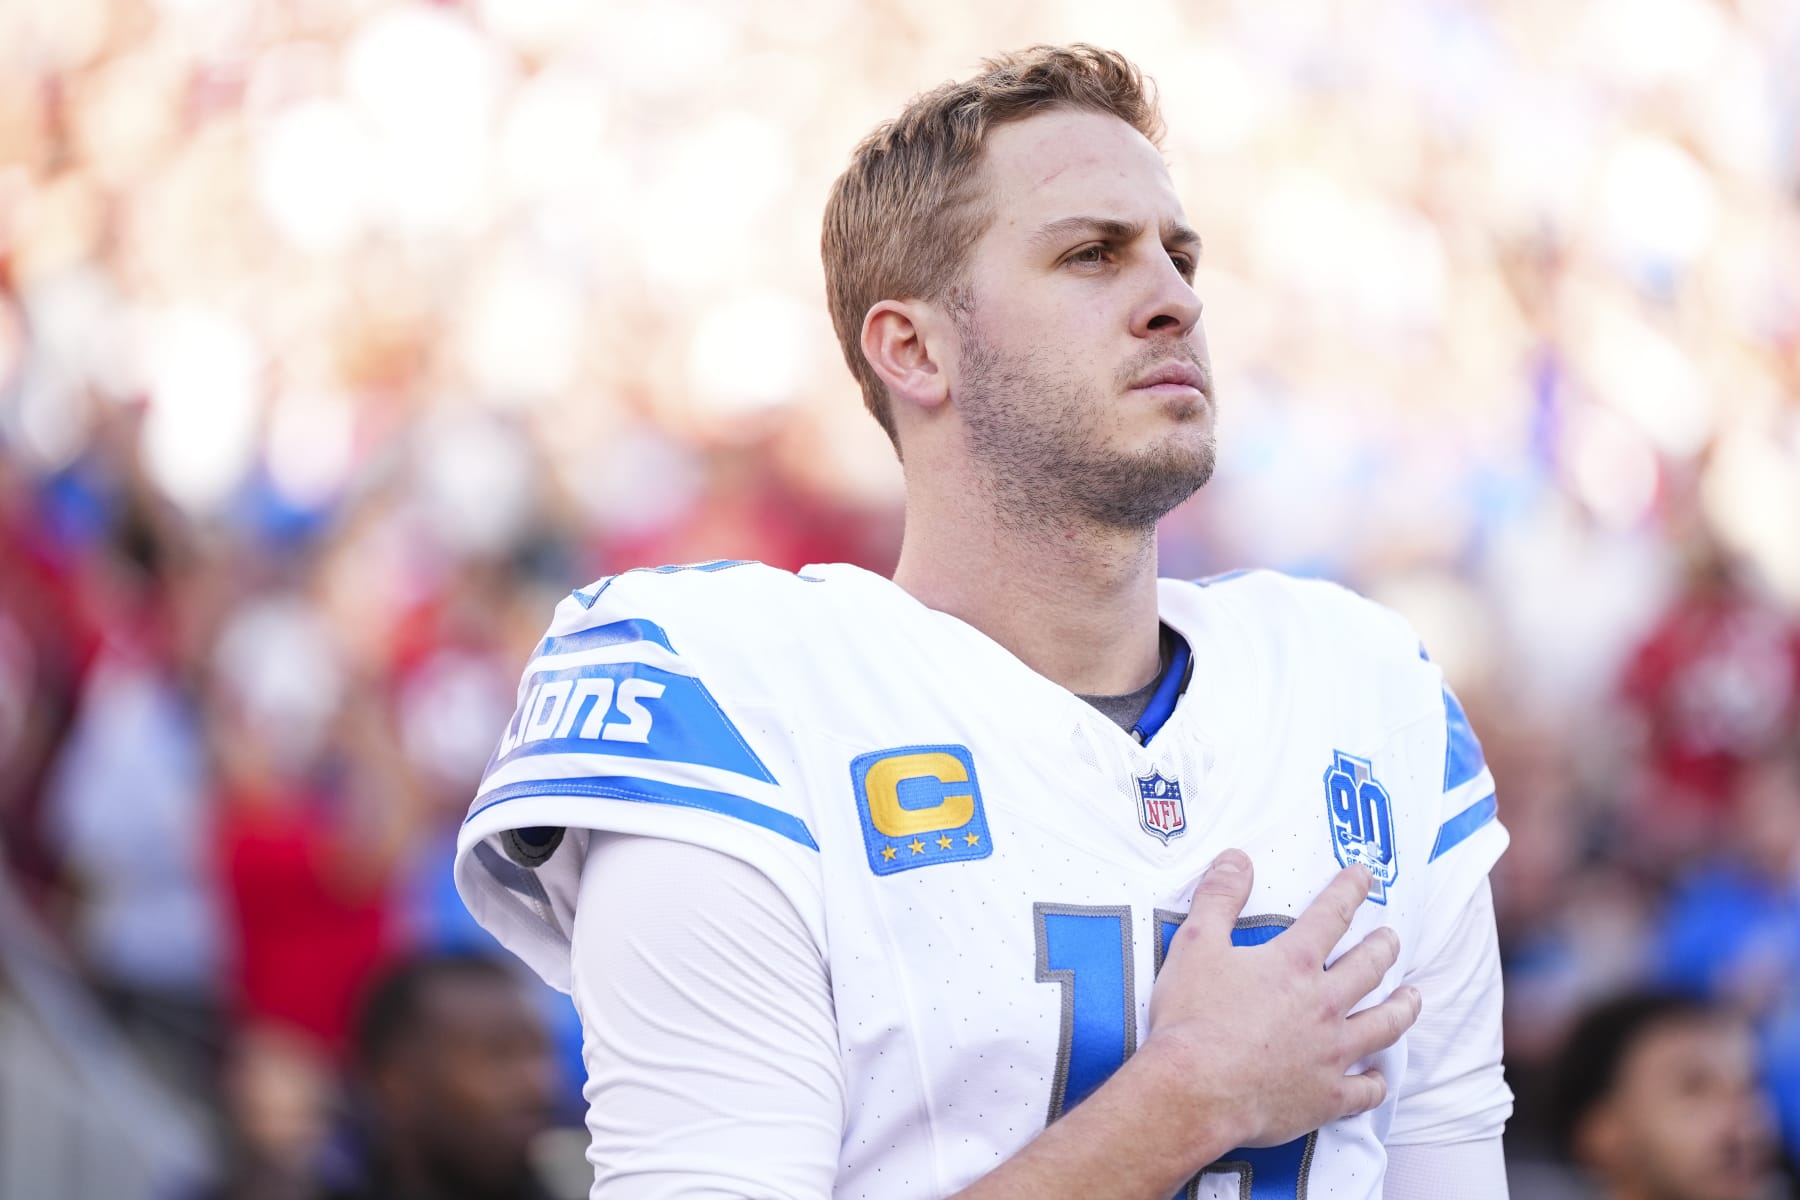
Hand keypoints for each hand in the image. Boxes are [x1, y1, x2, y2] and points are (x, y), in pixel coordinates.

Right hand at [1144, 850, 1417, 1150]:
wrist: (1196, 1090)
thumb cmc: (1192, 1019)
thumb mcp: (1196, 944)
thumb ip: (1218, 897)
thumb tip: (1237, 858)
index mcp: (1294, 964)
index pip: (1331, 915)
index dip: (1349, 890)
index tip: (1364, 876)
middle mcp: (1324, 1004)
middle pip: (1369, 968)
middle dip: (1384, 947)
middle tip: (1390, 938)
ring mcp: (1331, 1053)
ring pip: (1384, 1025)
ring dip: (1402, 1008)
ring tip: (1413, 997)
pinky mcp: (1327, 1097)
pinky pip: (1366, 1090)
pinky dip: (1375, 1082)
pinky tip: (1378, 1077)